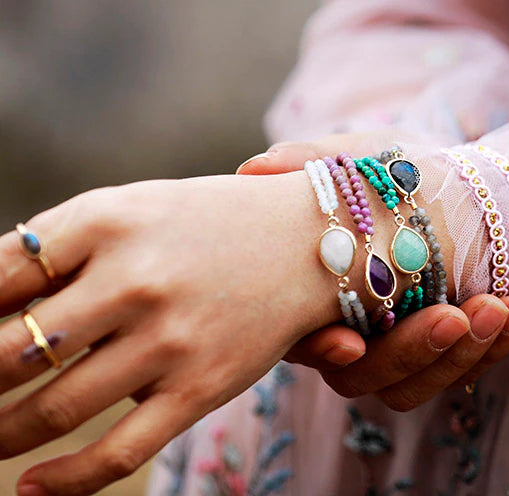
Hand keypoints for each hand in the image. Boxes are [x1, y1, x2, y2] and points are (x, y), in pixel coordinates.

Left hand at [1, 173, 334, 495]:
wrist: (312, 237)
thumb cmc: (210, 220)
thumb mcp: (134, 207)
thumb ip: (62, 248)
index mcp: (109, 219)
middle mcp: (135, 278)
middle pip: (12, 351)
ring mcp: (169, 337)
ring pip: (54, 409)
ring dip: (2, 434)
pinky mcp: (200, 385)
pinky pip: (117, 452)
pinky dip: (62, 482)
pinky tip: (30, 487)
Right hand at [238, 136, 508, 409]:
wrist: (459, 189)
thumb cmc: (396, 175)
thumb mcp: (358, 160)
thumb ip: (309, 162)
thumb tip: (254, 168)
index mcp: (317, 293)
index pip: (301, 338)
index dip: (318, 348)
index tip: (350, 342)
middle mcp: (350, 330)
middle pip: (361, 375)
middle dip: (409, 351)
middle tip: (454, 317)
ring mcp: (396, 346)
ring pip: (411, 385)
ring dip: (459, 354)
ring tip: (499, 307)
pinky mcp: (442, 353)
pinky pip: (461, 372)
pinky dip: (492, 348)